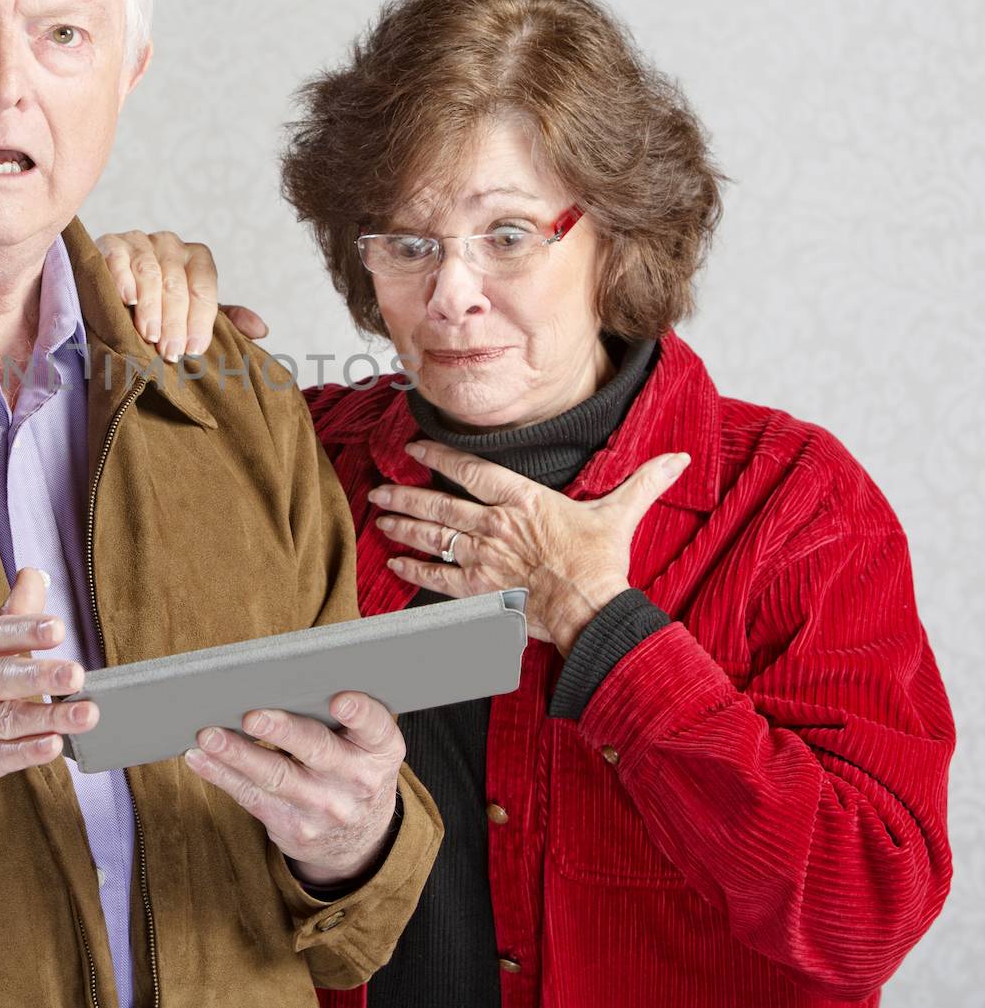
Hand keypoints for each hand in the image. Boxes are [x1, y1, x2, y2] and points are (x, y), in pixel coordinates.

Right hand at [0, 568, 97, 828]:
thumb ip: (9, 617)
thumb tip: (33, 574)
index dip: (23, 632)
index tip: (58, 628)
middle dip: (37, 676)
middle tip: (77, 674)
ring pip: (1, 721)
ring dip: (46, 717)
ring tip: (85, 714)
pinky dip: (25, 752)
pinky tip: (53, 745)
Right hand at [93, 229, 267, 359]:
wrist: (111, 287)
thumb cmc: (157, 304)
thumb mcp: (191, 311)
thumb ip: (223, 319)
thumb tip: (261, 330)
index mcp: (196, 257)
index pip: (204, 287)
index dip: (200, 320)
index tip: (194, 350)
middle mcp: (171, 244)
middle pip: (177, 283)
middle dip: (175, 322)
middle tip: (170, 352)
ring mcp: (140, 241)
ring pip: (150, 273)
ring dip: (151, 307)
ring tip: (149, 335)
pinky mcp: (110, 243)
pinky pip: (118, 258)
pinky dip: (122, 278)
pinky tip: (127, 299)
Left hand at [184, 691, 403, 887]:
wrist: (359, 839)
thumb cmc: (353, 769)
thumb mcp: (366, 745)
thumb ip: (339, 717)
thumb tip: (276, 676)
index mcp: (379, 750)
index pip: (375, 726)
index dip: (359, 713)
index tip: (339, 700)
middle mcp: (356, 781)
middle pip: (317, 750)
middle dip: (283, 732)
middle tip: (252, 715)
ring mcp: (324, 807)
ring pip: (276, 776)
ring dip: (238, 754)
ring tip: (210, 735)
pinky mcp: (293, 827)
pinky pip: (252, 797)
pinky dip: (221, 775)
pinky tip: (200, 758)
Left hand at [367, 444, 691, 653]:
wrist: (591, 609)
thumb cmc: (601, 563)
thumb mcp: (621, 514)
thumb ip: (644, 482)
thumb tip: (678, 459)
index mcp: (523, 500)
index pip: (471, 470)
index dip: (440, 456)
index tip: (414, 448)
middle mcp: (495, 525)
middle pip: (439, 505)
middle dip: (405, 495)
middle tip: (379, 488)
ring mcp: (483, 557)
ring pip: (433, 536)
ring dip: (403, 526)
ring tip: (381, 517)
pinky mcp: (479, 589)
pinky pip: (438, 576)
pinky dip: (414, 568)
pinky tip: (395, 562)